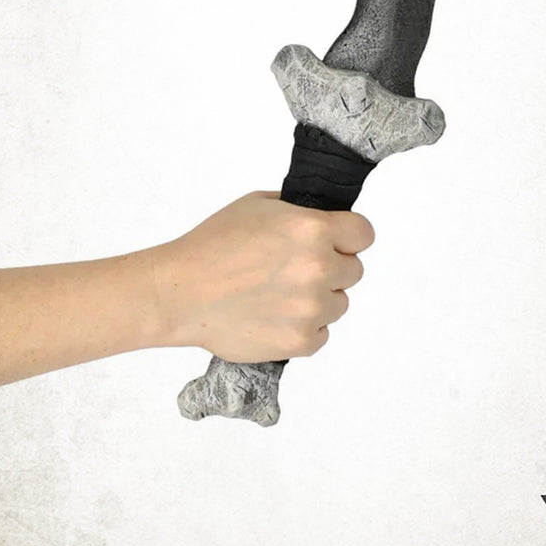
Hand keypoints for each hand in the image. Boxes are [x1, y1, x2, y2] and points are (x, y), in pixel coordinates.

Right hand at [153, 191, 373, 361]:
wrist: (180, 292)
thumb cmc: (212, 245)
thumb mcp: (258, 204)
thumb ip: (299, 211)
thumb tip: (323, 218)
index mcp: (312, 229)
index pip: (364, 234)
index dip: (349, 237)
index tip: (336, 242)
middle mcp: (318, 268)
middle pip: (353, 270)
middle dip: (331, 268)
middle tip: (294, 270)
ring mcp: (310, 308)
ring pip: (339, 304)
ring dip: (318, 300)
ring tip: (279, 295)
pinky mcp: (299, 341)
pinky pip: (321, 335)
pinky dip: (303, 328)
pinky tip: (275, 316)